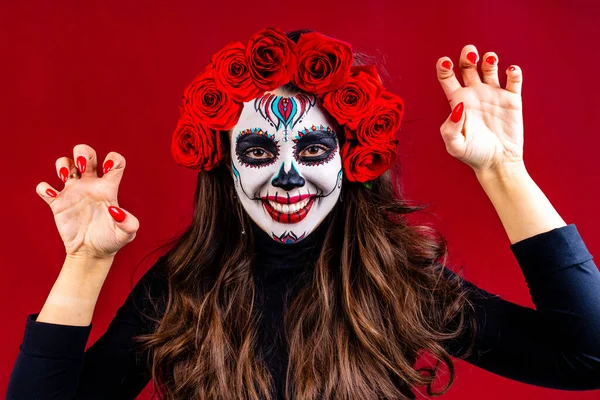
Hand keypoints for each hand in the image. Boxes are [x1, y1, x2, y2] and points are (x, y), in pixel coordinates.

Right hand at [36, 144, 139, 258]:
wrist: (92, 253)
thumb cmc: (112, 240)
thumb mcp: (126, 234)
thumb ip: (128, 223)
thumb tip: (116, 211)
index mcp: (109, 188)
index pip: (115, 162)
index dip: (113, 158)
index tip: (107, 168)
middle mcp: (91, 185)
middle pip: (87, 154)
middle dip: (83, 152)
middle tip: (83, 168)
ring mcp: (74, 192)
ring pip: (65, 164)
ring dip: (63, 164)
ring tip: (66, 177)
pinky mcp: (58, 204)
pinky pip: (44, 188)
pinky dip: (44, 188)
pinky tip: (52, 195)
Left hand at [436, 44, 524, 172]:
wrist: (497, 163)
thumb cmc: (473, 155)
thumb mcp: (455, 145)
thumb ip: (450, 128)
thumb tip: (457, 107)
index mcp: (457, 102)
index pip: (447, 78)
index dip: (444, 67)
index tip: (445, 62)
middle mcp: (474, 94)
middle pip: (468, 67)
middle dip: (467, 56)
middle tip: (470, 53)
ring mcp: (493, 95)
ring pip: (490, 68)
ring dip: (489, 59)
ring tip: (489, 60)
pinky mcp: (512, 99)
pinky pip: (513, 80)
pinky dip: (513, 72)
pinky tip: (510, 71)